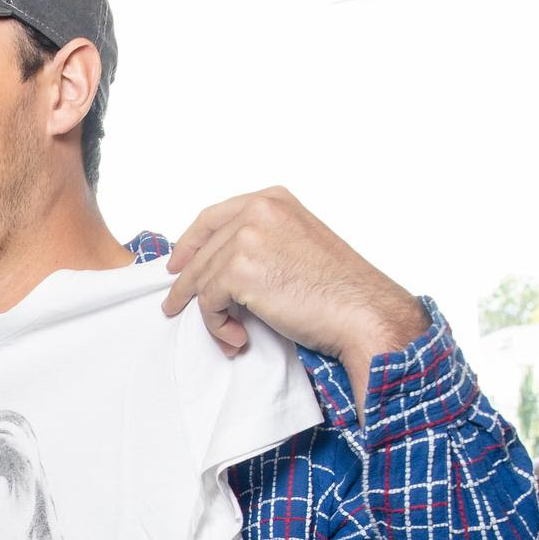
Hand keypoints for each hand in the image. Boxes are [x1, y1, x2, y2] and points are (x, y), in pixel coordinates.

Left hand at [162, 188, 426, 380]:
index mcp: (273, 200)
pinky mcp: (238, 272)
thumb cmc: (338, 289)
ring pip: (201, 280)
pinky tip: (236, 339)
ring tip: (228, 336)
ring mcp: (246, 238)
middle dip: (188, 285)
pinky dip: (217, 327)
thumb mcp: (297, 244)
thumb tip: (218, 263)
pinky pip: (207, 303)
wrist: (362, 312)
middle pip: (201, 252)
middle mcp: (258, 211)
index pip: (213, 218)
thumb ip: (261, 241)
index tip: (176, 264)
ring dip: (210, 314)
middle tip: (176, 306)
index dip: (189, 244)